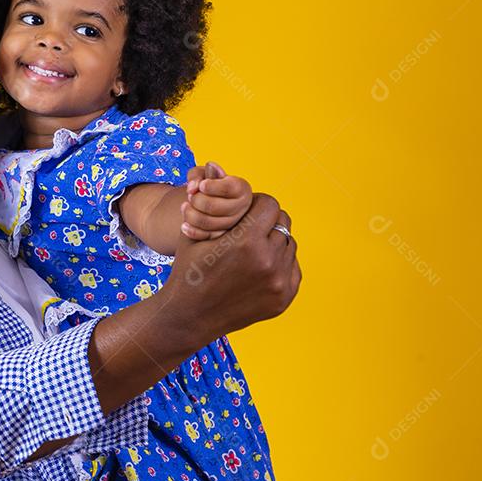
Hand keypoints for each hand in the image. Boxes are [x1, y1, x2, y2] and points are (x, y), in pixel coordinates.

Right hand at [165, 193, 300, 346]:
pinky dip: (279, 264)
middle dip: (266, 221)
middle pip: (282, 222)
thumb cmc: (188, 269)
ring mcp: (279, 282)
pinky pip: (292, 267)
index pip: (269, 204)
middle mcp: (268, 261)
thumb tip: (214, 164)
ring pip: (288, 244)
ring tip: (252, 250)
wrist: (190, 316)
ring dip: (273, 242)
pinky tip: (258, 268)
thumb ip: (210, 200)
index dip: (255, 204)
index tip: (244, 211)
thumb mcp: (193, 231)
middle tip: (248, 230)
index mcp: (245, 241)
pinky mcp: (284, 298)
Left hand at [181, 162, 252, 239]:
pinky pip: (206, 236)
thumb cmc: (208, 183)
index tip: (201, 185)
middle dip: (196, 200)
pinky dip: (192, 231)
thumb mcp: (202, 173)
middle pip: (213, 207)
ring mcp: (233, 223)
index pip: (227, 188)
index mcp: (241, 187)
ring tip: (185, 206)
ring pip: (208, 223)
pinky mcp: (223, 236)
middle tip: (190, 196)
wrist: (209, 200)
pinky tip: (185, 224)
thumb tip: (193, 188)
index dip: (210, 187)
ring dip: (190, 214)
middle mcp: (241, 207)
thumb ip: (197, 175)